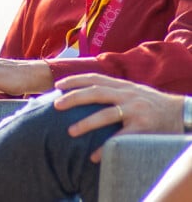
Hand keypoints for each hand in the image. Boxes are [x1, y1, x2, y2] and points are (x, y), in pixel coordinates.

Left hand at [54, 73, 183, 161]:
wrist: (183, 113)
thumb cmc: (152, 104)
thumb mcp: (133, 90)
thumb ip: (114, 89)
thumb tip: (87, 89)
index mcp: (122, 85)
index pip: (94, 78)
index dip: (74, 80)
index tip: (57, 85)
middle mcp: (127, 94)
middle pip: (95, 92)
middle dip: (74, 97)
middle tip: (55, 104)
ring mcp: (136, 110)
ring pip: (106, 114)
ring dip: (86, 123)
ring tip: (70, 131)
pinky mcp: (144, 128)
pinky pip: (121, 139)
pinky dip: (106, 147)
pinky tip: (94, 156)